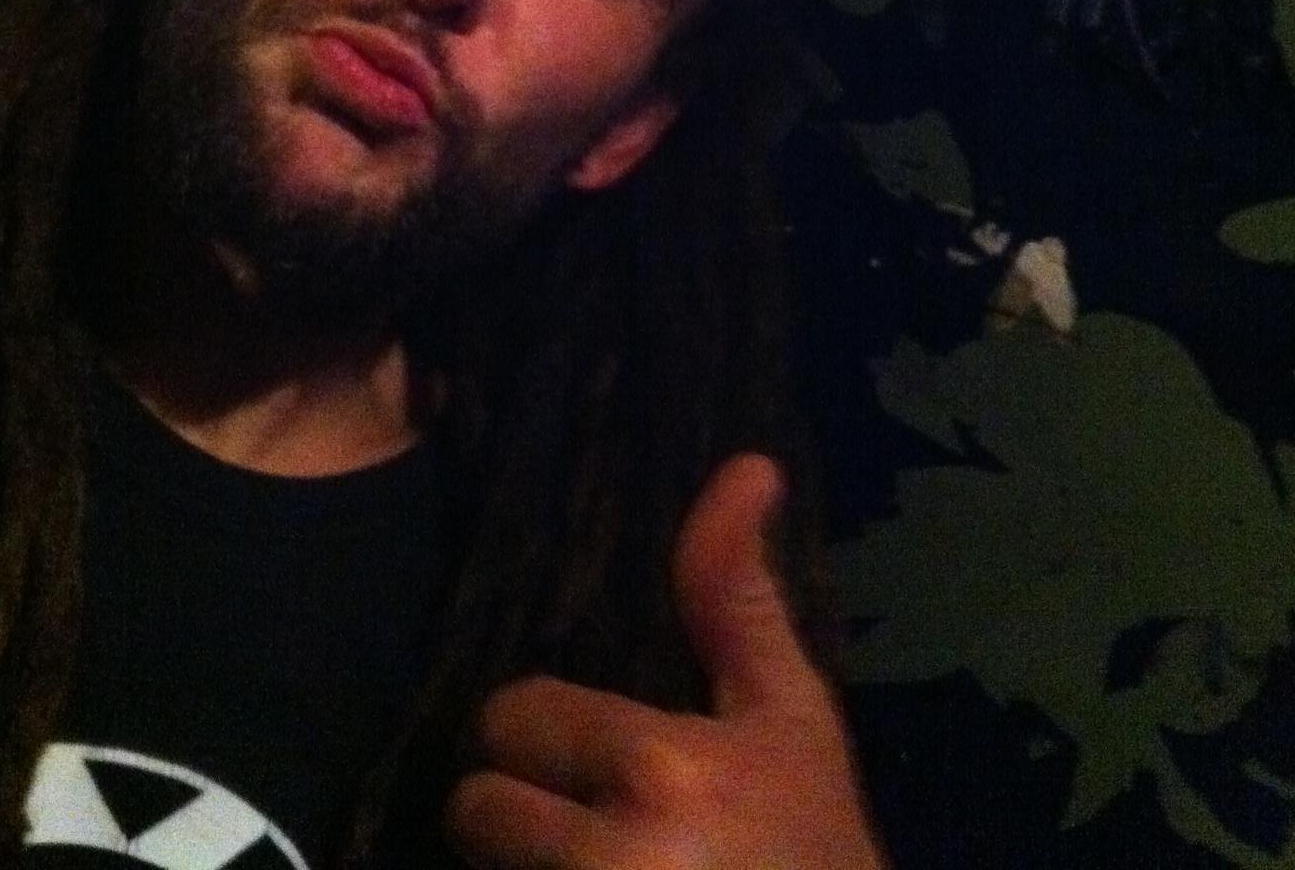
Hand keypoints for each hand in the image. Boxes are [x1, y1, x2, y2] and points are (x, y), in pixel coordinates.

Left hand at [444, 453, 887, 869]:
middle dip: (516, 820)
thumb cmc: (819, 851)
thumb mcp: (792, 720)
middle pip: (476, 811)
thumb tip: (747, 464)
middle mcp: (610, 860)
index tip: (590, 765)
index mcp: (660, 769)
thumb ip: (738, 600)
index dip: (543, 740)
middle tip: (582, 836)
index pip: (514, 718)